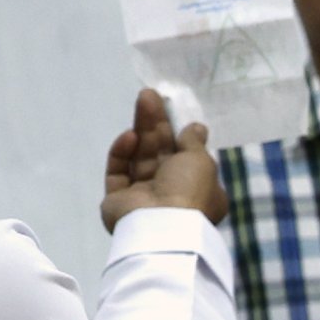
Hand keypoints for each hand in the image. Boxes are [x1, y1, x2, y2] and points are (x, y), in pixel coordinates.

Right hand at [101, 88, 225, 226]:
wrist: (159, 225)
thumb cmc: (189, 192)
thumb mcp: (201, 162)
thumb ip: (193, 142)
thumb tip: (196, 127)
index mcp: (198, 192)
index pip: (189, 160)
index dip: (183, 137)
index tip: (179, 116)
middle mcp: (170, 195)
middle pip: (161, 153)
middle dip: (157, 124)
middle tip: (150, 95)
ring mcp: (142, 198)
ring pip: (140, 157)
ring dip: (141, 130)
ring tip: (143, 99)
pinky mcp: (117, 199)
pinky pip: (119, 172)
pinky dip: (123, 153)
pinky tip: (129, 136)